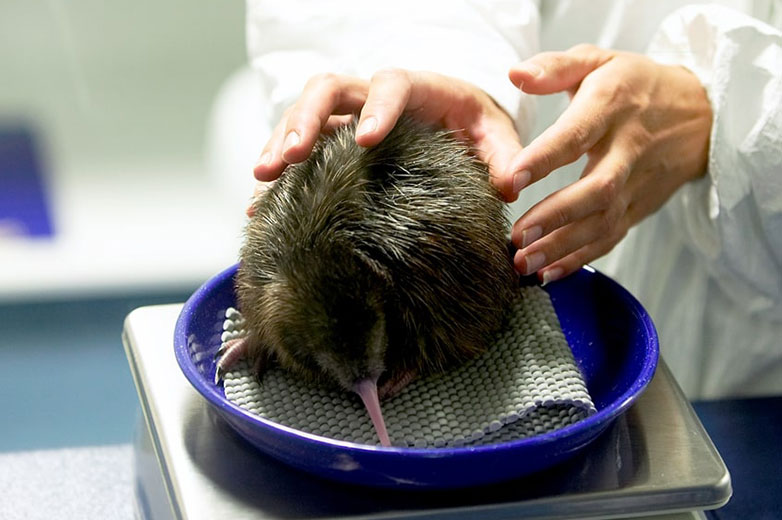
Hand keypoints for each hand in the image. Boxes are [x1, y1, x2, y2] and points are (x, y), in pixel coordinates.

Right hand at [251, 69, 524, 199]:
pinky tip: (259, 203)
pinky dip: (278, 169)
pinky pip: (296, 145)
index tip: (366, 139)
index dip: (377, 107)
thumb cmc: (473, 123)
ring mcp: (345, 114)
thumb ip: (503, 156)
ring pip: (302, 113)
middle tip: (292, 156)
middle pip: (328, 89)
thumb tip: (511, 186)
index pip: (390, 85)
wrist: (451, 118)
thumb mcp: (494, 135)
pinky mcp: (329, 137)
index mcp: (414, 87)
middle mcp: (370, 95)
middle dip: (307, 120)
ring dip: (280, 142)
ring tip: (263, 178)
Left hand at [507, 44, 711, 283]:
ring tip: (524, 263)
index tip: (511, 179)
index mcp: (612, 106)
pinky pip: (612, 237)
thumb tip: (514, 73)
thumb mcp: (598, 61)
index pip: (577, 134)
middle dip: (556, 216)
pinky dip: (581, 259)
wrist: (701, 114)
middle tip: (518, 237)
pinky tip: (550, 273)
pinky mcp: (640, 207)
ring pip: (604, 221)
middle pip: (597, 189)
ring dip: (564, 247)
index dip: (545, 158)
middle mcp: (628, 148)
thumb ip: (555, 66)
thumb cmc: (635, 85)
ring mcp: (637, 183)